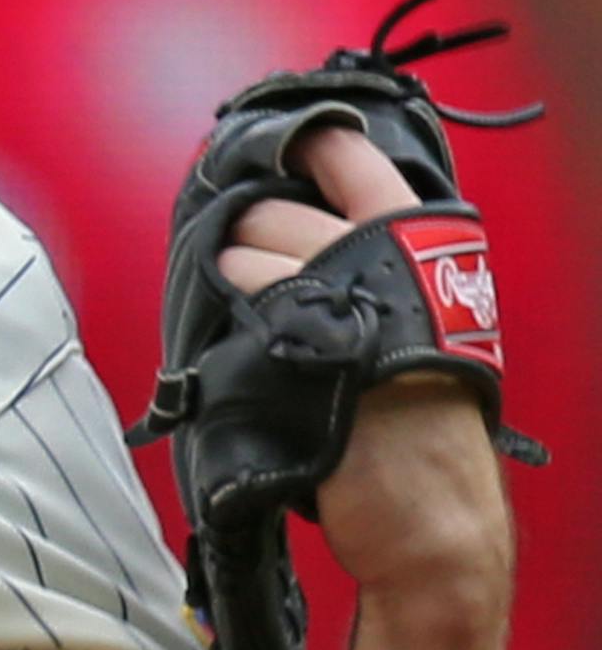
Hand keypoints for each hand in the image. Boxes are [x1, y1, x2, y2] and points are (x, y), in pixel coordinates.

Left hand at [220, 124, 511, 599]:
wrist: (425, 506)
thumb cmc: (422, 421)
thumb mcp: (419, 324)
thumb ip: (374, 271)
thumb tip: (304, 226)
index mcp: (418, 241)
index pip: (352, 157)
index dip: (310, 146)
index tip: (288, 143)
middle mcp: (373, 256)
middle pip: (273, 208)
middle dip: (250, 229)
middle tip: (249, 260)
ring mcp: (328, 294)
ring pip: (242, 252)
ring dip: (230, 275)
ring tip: (248, 312)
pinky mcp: (285, 336)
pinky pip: (233, 305)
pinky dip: (224, 323)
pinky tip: (237, 345)